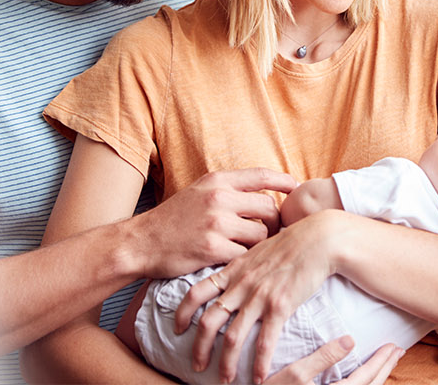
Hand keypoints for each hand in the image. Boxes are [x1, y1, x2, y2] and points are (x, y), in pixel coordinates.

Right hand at [129, 167, 295, 277]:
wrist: (141, 242)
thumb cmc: (173, 220)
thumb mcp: (198, 192)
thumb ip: (228, 191)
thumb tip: (263, 195)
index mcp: (216, 181)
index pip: (261, 176)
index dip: (283, 181)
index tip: (296, 187)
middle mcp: (219, 198)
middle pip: (269, 208)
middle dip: (274, 223)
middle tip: (269, 233)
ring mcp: (216, 224)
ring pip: (261, 235)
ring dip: (259, 245)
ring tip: (249, 249)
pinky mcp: (213, 249)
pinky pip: (245, 256)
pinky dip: (244, 261)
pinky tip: (235, 261)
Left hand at [177, 210, 357, 382]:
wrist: (317, 239)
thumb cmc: (291, 243)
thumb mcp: (257, 250)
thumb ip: (242, 265)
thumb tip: (233, 275)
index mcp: (232, 271)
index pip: (196, 292)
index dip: (182, 313)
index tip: (177, 328)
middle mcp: (240, 285)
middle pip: (208, 321)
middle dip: (199, 348)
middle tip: (197, 365)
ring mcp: (258, 296)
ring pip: (233, 337)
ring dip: (226, 362)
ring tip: (225, 379)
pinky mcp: (280, 306)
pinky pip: (265, 341)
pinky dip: (259, 363)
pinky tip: (258, 377)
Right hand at [263, 336, 401, 384]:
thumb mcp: (293, 374)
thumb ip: (322, 358)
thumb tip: (350, 340)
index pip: (366, 379)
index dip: (381, 362)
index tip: (393, 346)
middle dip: (384, 369)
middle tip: (396, 352)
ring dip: (377, 377)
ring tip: (385, 362)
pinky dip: (363, 384)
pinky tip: (361, 376)